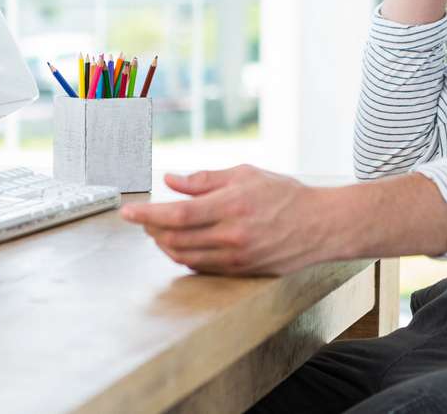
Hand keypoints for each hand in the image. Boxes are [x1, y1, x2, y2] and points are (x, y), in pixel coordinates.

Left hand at [119, 165, 327, 275]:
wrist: (320, 226)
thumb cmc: (284, 194)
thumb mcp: (245, 174)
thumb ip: (204, 180)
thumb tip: (170, 180)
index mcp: (231, 207)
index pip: (177, 214)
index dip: (147, 214)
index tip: (126, 212)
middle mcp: (231, 236)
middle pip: (174, 239)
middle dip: (150, 229)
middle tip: (141, 218)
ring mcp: (235, 257)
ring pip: (184, 256)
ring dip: (163, 244)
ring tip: (156, 230)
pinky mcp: (240, 271)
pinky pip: (200, 266)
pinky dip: (183, 255)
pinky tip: (179, 243)